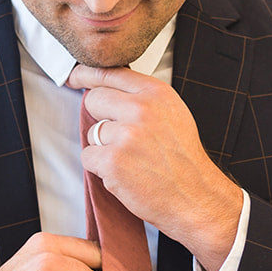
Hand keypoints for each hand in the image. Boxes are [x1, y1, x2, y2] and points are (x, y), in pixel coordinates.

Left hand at [68, 65, 243, 270]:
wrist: (195, 197)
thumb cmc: (183, 161)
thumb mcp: (173, 114)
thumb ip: (143, 99)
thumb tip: (109, 89)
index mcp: (157, 93)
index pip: (111, 73)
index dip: (87, 74)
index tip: (75, 77)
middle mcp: (141, 109)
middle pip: (94, 99)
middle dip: (100, 118)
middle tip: (120, 138)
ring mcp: (126, 135)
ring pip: (92, 132)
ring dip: (104, 148)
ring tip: (132, 160)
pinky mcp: (113, 161)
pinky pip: (88, 157)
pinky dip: (100, 168)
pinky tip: (124, 173)